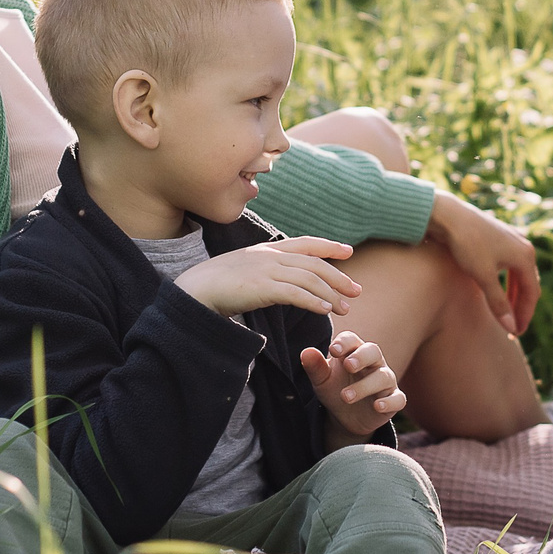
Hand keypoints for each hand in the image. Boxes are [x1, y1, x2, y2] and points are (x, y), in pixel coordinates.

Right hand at [175, 237, 358, 318]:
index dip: (328, 246)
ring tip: (345, 308)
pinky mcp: (263, 287)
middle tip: (356, 290)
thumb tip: (278, 281)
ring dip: (331, 294)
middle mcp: (270, 256)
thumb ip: (263, 270)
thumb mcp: (244, 269)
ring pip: (310, 279)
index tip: (348, 251)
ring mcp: (267, 270)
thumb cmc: (216, 283)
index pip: (305, 243)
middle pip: (314, 264)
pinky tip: (325, 310)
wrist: (195, 288)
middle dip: (339, 277)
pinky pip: (296, 293)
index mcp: (267, 250)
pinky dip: (314, 301)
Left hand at [301, 330, 406, 435]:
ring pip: (383, 377)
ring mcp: (385, 381)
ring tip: (345, 396)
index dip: (345, 342)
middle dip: (361, 357)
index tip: (334, 350)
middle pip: (373, 351)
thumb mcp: (322, 380)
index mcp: (354, 352)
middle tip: (348, 365)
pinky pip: (398, 399)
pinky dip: (389, 402)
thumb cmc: (334, 389)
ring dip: (365, 386)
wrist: (345, 416)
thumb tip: (306, 352)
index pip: (352, 340)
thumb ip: (315, 367)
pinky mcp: (393, 400)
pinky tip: (378, 406)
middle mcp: (373, 362)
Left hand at [427, 191, 540, 335]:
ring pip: (519, 275)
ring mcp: (512, 241)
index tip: (515, 333)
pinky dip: (506, 283)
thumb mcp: (483, 276)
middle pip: (528, 284)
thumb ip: (498, 303)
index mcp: (525, 256)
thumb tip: (511, 328)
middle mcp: (523, 247)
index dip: (525, 315)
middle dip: (521, 307)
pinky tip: (497, 292)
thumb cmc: (467, 245)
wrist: (448, 216)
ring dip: (514, 296)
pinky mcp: (499, 239)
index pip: (532, 293)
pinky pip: (510, 267)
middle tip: (513, 328)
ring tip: (506, 314)